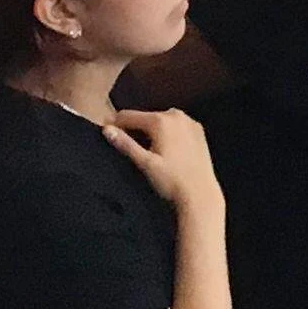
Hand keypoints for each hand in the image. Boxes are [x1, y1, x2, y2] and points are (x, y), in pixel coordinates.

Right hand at [103, 108, 224, 217]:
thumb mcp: (144, 162)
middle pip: (145, 117)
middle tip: (128, 148)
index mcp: (161, 120)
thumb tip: (106, 129)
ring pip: (160, 121)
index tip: (107, 135)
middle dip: (134, 129)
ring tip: (146, 151)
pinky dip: (166, 133)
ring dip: (150, 131)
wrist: (200, 193)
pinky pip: (175, 126)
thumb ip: (125, 144)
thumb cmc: (171, 180)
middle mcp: (176, 115)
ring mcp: (189, 122)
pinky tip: (164, 150)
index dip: (115, 125)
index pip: (127, 115)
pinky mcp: (198, 131)